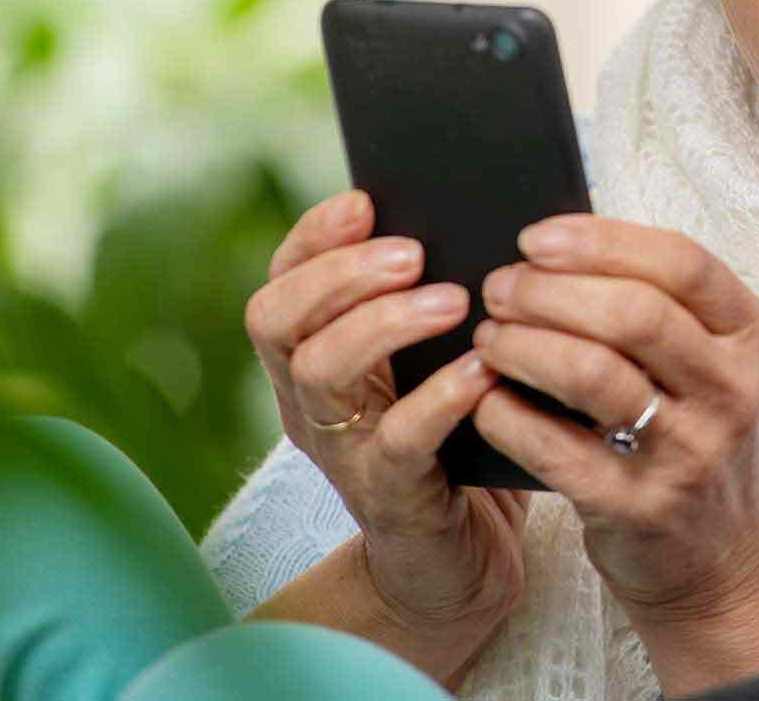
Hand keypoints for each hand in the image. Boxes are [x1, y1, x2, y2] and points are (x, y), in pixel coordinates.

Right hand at [245, 191, 530, 647]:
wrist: (460, 559)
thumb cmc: (453, 436)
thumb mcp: (429, 357)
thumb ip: (430, 295)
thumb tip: (472, 209)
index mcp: (311, 353)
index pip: (283, 279)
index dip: (314, 236)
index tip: (365, 200)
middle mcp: (309, 399)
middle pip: (278, 319)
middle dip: (340, 273)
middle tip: (413, 252)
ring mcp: (342, 449)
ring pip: (322, 372)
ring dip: (383, 324)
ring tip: (452, 300)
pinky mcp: (391, 495)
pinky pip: (398, 441)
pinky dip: (438, 399)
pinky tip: (480, 372)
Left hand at [467, 214, 758, 621]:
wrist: (726, 561)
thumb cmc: (698, 436)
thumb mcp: (709, 365)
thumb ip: (659, 305)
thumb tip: (554, 247)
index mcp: (749, 336)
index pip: (680, 263)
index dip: (600, 241)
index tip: (536, 238)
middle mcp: (730, 391)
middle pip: (633, 313)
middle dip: (550, 291)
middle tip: (499, 287)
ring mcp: (690, 453)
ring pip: (592, 373)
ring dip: (523, 345)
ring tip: (489, 336)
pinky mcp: (641, 508)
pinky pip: (557, 447)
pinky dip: (509, 415)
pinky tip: (486, 399)